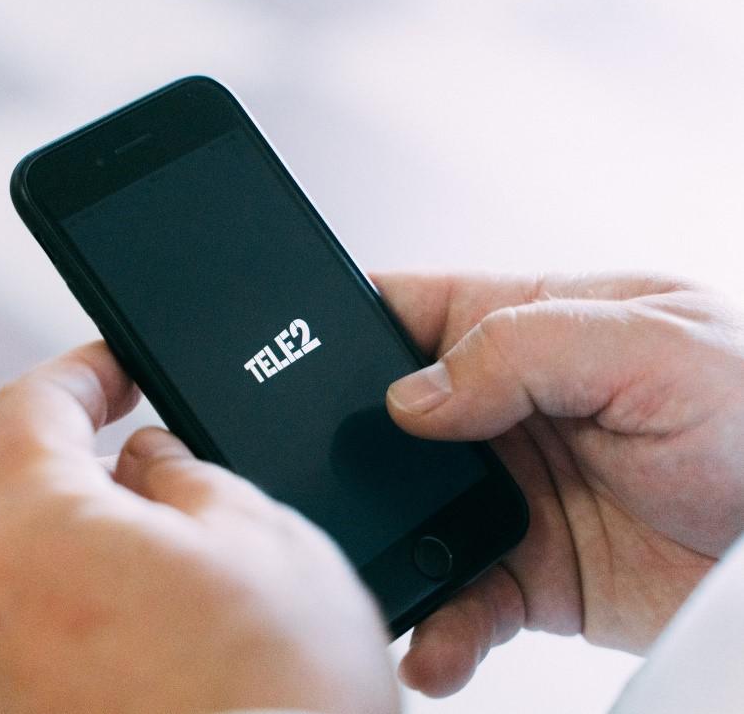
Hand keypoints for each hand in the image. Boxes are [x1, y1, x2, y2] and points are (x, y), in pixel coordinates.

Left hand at [0, 342, 397, 713]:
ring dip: (108, 548)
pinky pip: (47, 634)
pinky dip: (100, 613)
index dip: (82, 370)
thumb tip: (152, 461)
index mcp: (33, 531)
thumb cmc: (276, 701)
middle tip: (188, 482)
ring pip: (43, 566)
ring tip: (202, 582)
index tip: (121, 367)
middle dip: (104, 470)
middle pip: (31, 491)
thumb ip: (188, 473)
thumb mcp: (263, 535)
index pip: (28, 405)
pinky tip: (178, 642)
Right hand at [376, 272, 743, 696]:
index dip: (344, 330)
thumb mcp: (655, 347)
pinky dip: (440, 626)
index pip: (406, 310)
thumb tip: (412, 396)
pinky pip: (460, 599)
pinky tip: (438, 643)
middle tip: (336, 489)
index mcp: (528, 327)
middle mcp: (506, 411)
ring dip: (387, 550)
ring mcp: (511, 493)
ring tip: (384, 580)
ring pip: (409, 518)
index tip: (297, 365)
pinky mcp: (529, 571)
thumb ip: (525, 350)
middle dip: (351, 456)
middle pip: (386, 423)